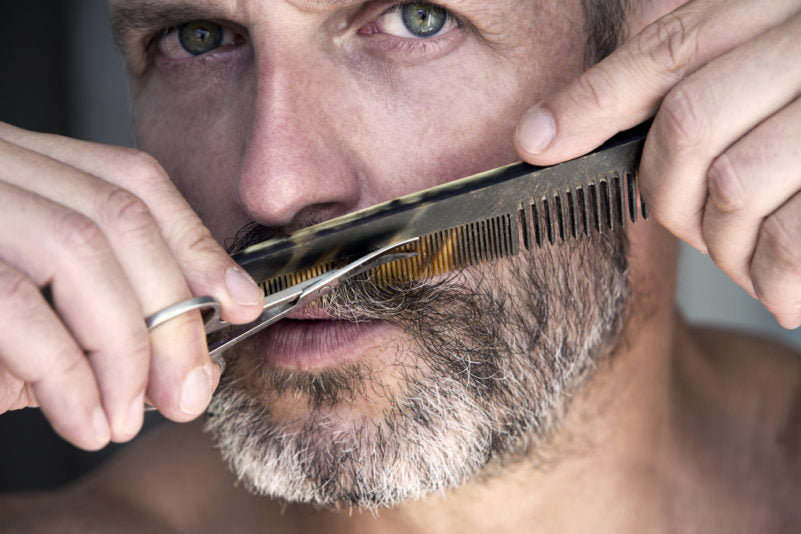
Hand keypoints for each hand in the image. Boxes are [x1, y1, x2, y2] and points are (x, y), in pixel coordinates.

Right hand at [0, 122, 264, 449]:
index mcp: (21, 163)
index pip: (133, 182)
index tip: (241, 303)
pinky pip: (13, 306)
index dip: (197, 244)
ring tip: (131, 416)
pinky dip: (66, 373)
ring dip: (124, 347)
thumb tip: (171, 366)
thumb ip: (87, 316)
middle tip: (187, 392)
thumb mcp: (24, 302)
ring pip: (77, 251)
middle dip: (171, 313)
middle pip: (118, 218)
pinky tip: (85, 419)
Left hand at [514, 0, 800, 327]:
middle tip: (688, 222)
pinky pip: (792, 240)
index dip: (594, 101)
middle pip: (688, 124)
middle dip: (668, 193)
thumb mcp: (775, 75)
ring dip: (726, 243)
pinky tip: (783, 289)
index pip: (672, 50)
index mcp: (784, 9)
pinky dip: (774, 277)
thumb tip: (552, 131)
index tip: (536, 142)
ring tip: (751, 252)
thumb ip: (699, 82)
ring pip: (733, 185)